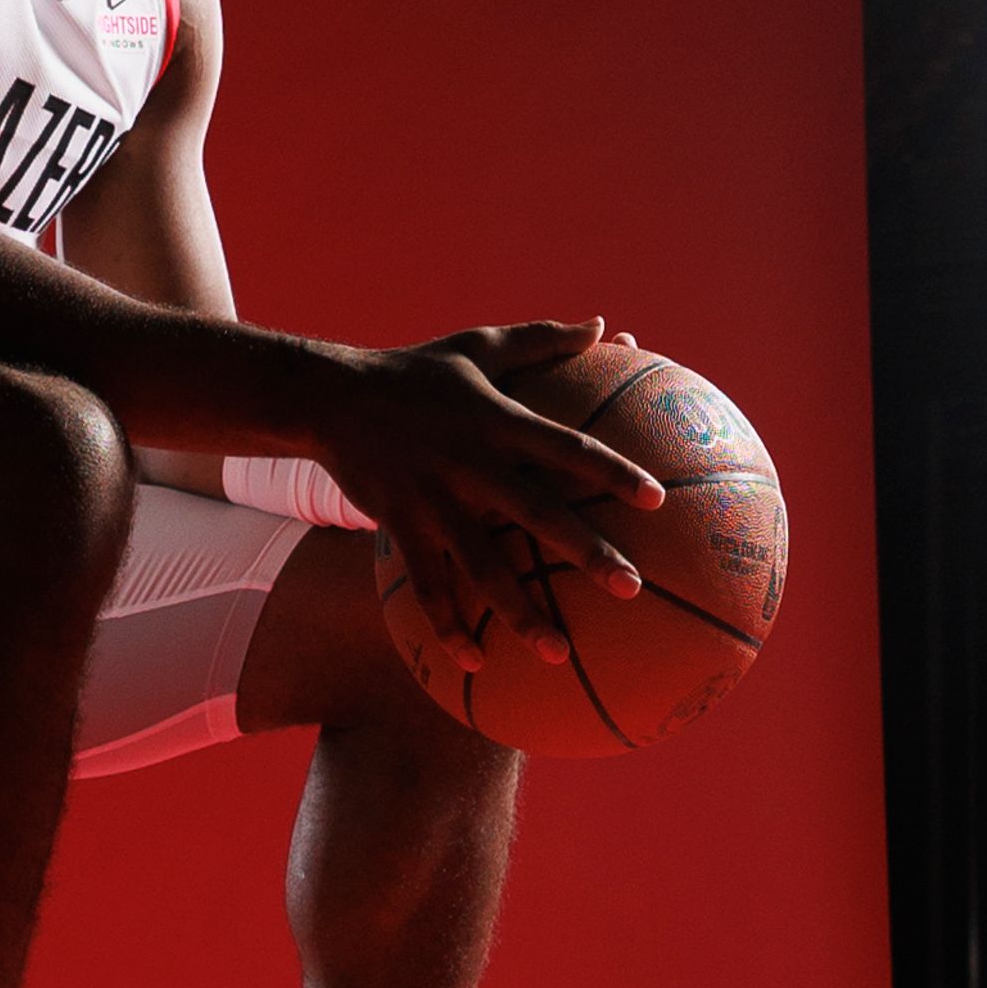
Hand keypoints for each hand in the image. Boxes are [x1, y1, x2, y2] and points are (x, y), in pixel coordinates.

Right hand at [312, 320, 662, 662]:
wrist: (331, 397)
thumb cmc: (415, 370)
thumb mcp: (479, 345)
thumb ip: (543, 340)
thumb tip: (604, 325)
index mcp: (498, 420)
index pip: (568, 447)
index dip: (612, 472)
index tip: (655, 501)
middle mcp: (471, 464)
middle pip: (539, 515)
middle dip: (586, 553)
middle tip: (631, 588)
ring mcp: (434, 500)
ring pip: (484, 566)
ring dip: (521, 612)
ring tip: (559, 653)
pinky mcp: (401, 526)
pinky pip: (429, 585)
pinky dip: (449, 625)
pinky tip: (474, 663)